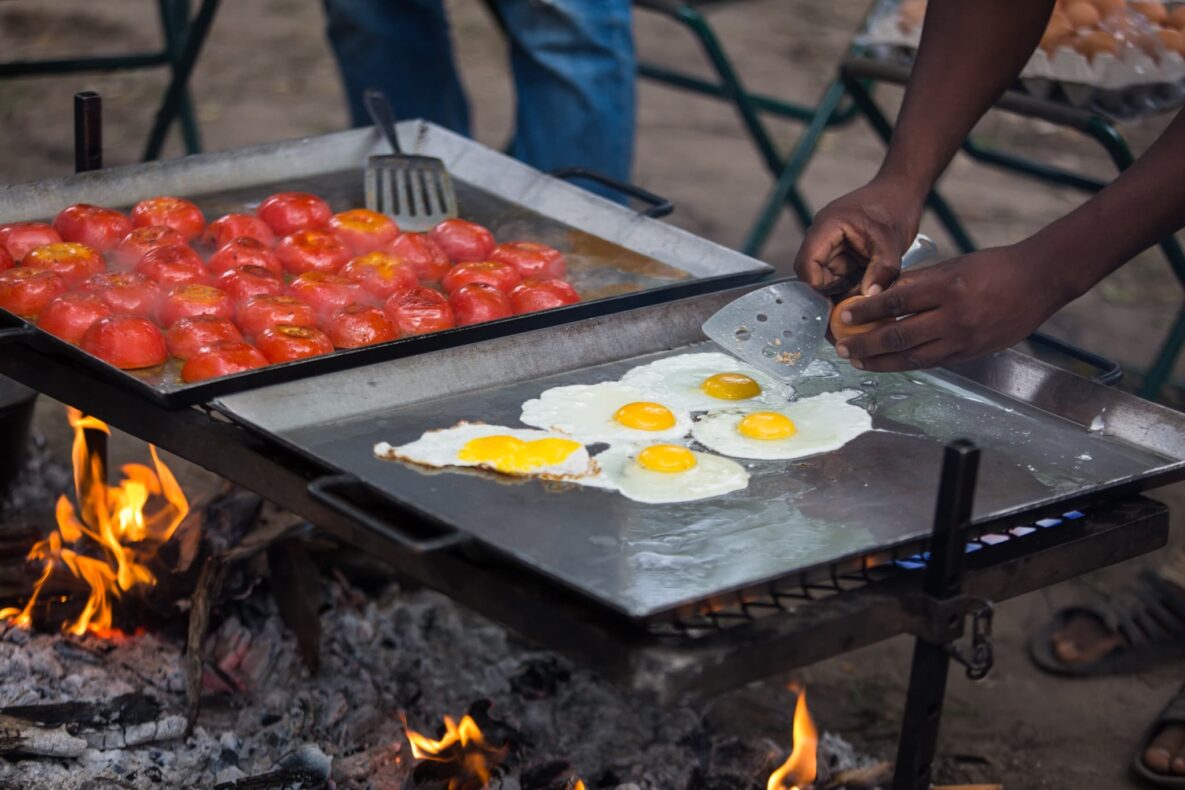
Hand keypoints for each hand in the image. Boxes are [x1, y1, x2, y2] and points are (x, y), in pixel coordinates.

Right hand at [793, 178, 923, 296]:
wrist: (903, 191)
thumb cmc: (896, 207)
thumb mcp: (892, 242)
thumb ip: (882, 271)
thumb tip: (869, 297)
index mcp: (827, 226)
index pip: (806, 263)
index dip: (816, 286)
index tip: (835, 302)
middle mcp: (823, 235)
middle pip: (813, 273)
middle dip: (830, 290)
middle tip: (853, 303)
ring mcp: (830, 243)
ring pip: (825, 277)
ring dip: (842, 288)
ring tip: (865, 289)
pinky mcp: (840, 251)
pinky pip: (837, 274)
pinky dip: (850, 283)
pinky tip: (866, 283)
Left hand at [833, 242, 1073, 371]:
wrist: (1041, 281)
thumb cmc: (994, 267)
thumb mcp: (953, 266)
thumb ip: (917, 282)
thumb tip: (879, 294)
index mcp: (947, 287)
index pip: (896, 302)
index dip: (866, 311)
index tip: (844, 316)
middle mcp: (955, 316)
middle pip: (898, 336)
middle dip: (865, 344)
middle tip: (842, 347)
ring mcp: (965, 338)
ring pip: (913, 357)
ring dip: (881, 362)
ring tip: (858, 362)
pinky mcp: (973, 353)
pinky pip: (933, 362)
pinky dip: (907, 363)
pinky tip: (889, 363)